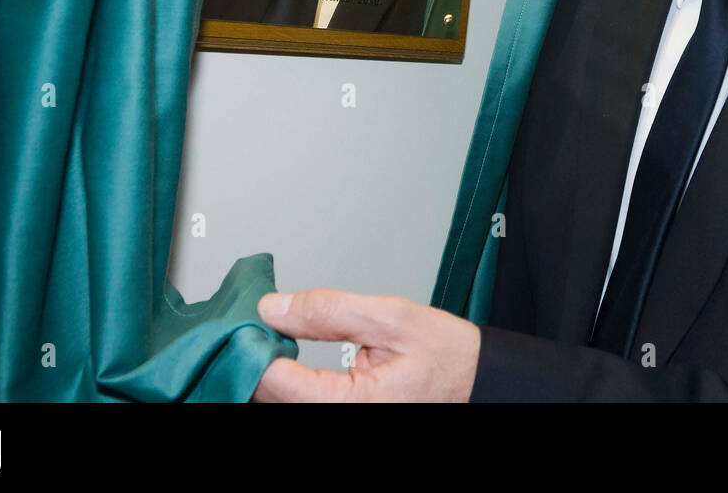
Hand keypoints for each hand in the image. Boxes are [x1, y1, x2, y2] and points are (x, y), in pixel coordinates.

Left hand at [252, 288, 480, 401]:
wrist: (476, 380)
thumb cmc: (447, 355)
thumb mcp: (391, 317)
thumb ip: (330, 311)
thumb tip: (275, 308)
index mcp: (355, 405)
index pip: (279, 384)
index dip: (256, 347)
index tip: (250, 319)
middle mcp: (344, 420)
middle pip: (272, 397)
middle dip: (258, 357)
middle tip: (258, 320)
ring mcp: (341, 420)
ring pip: (281, 401)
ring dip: (268, 369)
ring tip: (272, 333)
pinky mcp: (338, 414)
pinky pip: (299, 401)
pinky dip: (284, 380)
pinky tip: (284, 355)